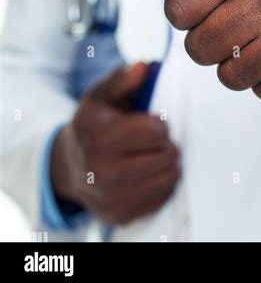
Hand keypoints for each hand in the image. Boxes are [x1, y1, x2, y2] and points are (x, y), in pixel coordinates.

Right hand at [51, 63, 179, 225]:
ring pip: (170, 178)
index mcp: (99, 138)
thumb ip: (123, 79)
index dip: (159, 123)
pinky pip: (163, 197)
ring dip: (166, 163)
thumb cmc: (92, 125)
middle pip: (167, 156)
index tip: (150, 121)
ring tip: (150, 154)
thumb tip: (144, 66)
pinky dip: (161, 183)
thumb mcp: (101, 96)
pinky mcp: (122, 216)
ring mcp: (112, 198)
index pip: (155, 131)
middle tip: (152, 140)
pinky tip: (146, 172)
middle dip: (165, 143)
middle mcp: (103, 172)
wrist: (69, 167)